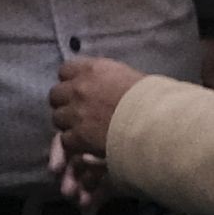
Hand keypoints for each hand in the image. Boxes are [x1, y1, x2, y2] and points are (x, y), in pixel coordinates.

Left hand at [45, 48, 154, 165]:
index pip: (65, 70)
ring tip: (85, 130)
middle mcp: (79, 89)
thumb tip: (106, 85)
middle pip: (56, 95)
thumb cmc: (155, 99)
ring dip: (69, 124)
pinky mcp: (78, 136)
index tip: (80, 89)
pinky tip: (89, 144)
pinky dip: (76, 143)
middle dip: (66, 103)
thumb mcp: (132, 78)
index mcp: (93, 70)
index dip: (72, 81)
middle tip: (79, 112)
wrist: (157, 123)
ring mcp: (76, 113)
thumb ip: (110, 79)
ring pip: (58, 118)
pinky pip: (66, 139)